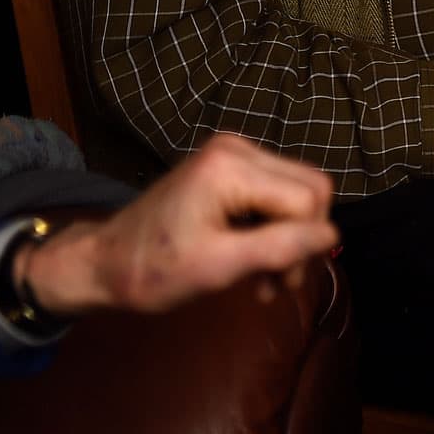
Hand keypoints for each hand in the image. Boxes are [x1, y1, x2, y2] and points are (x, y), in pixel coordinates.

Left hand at [18, 132, 338, 316]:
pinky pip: (273, 192)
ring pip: (295, 191)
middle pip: (309, 187)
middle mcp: (236, 149)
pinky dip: (271, 228)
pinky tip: (255, 261)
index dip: (306, 243)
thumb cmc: (152, 271)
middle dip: (301, 238)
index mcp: (231, 167)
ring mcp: (231, 154)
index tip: (281, 285)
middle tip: (278, 283)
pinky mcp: (226, 168)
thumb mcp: (217, 267)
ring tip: (265, 280)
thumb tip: (332, 236)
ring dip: (287, 238)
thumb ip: (278, 248)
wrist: (101, 265)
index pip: (307, 198)